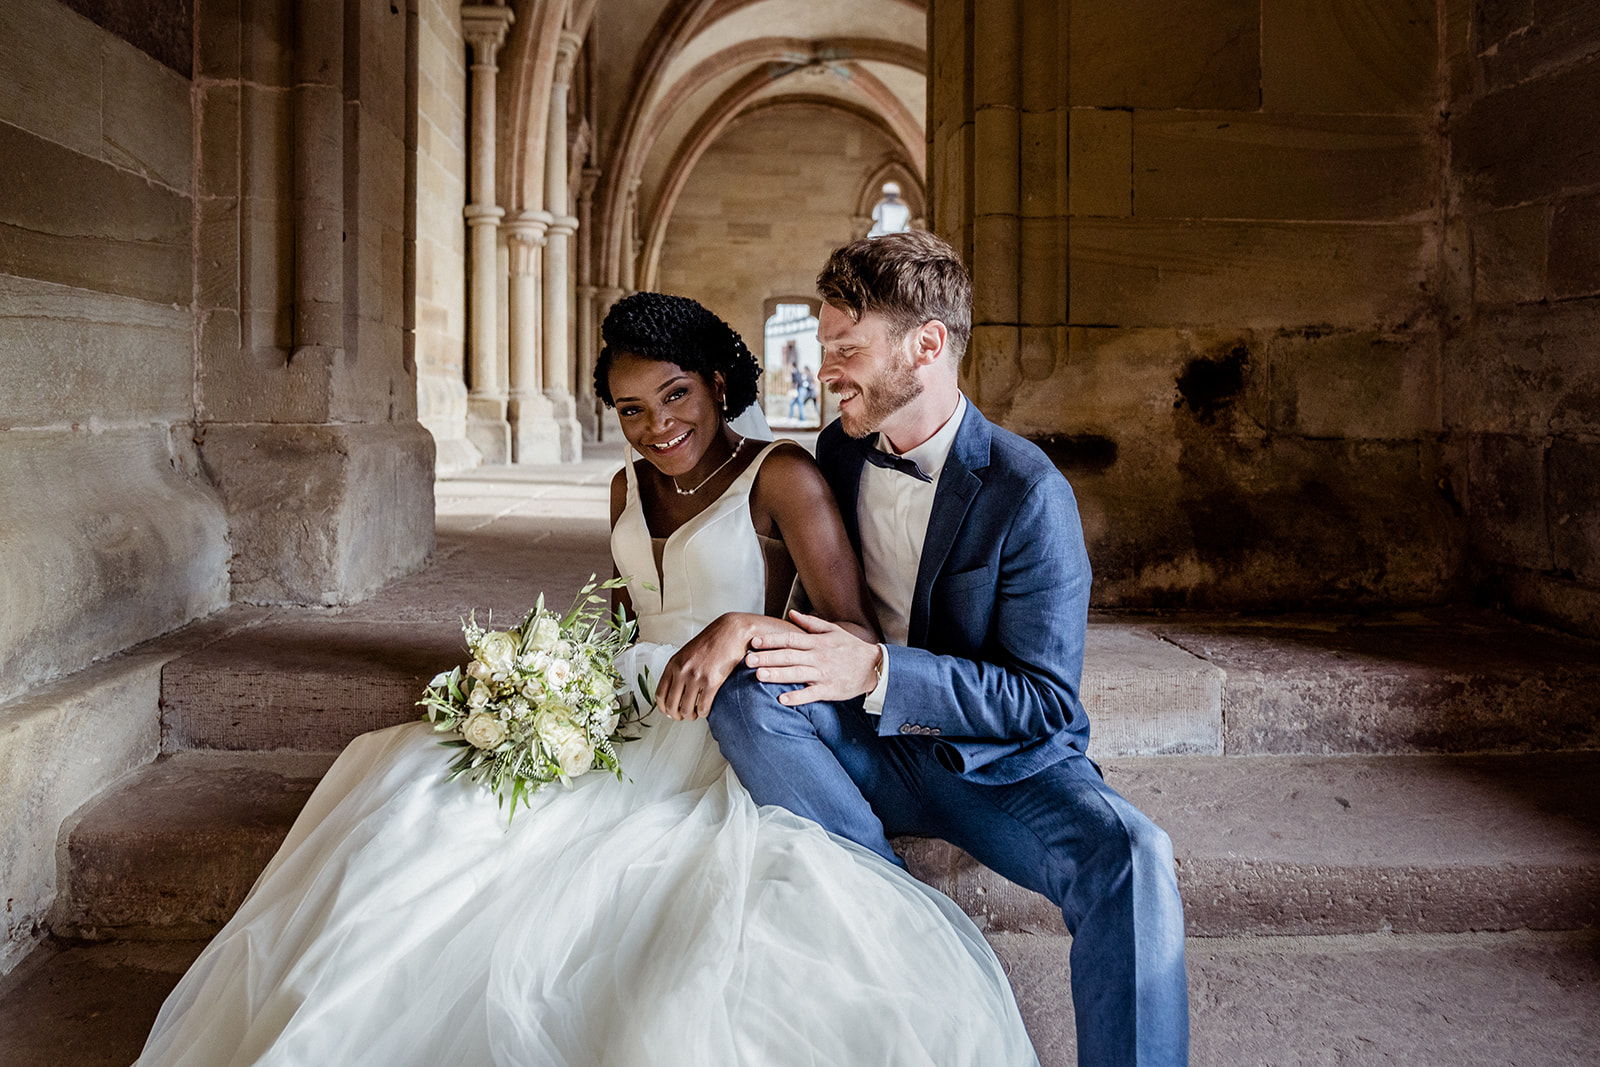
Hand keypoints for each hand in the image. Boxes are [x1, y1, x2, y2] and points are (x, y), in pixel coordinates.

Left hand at [656, 614, 752, 720]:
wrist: (730, 632)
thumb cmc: (711, 641)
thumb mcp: (687, 652)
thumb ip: (679, 669)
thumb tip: (674, 689)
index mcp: (673, 664)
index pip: (659, 694)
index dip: (663, 708)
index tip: (668, 712)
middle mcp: (682, 671)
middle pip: (671, 705)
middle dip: (676, 716)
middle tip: (682, 717)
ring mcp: (696, 677)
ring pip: (686, 709)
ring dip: (690, 716)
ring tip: (695, 714)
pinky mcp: (712, 682)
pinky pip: (703, 707)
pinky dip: (703, 713)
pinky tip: (705, 710)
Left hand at [745, 610, 881, 705]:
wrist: (874, 667)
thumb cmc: (851, 648)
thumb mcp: (833, 630)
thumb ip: (810, 623)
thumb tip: (791, 613)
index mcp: (817, 642)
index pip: (790, 639)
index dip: (771, 640)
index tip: (754, 642)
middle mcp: (818, 657)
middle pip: (789, 656)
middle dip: (767, 657)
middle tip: (747, 659)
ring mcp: (823, 674)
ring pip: (796, 673)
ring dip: (777, 675)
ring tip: (759, 675)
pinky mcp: (829, 690)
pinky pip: (811, 694)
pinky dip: (797, 696)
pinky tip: (782, 699)